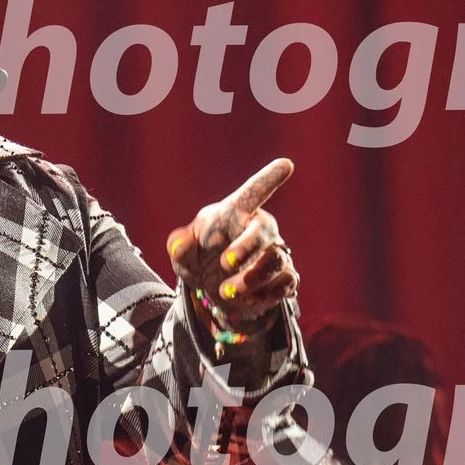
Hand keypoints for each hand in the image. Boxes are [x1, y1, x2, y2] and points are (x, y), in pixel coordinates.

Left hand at [166, 158, 298, 329]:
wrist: (215, 291)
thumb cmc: (202, 259)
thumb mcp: (184, 254)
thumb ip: (179, 246)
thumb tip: (179, 245)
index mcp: (237, 213)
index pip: (254, 192)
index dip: (269, 178)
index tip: (285, 164)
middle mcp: (260, 229)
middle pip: (264, 231)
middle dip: (246, 249)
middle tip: (225, 265)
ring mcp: (276, 253)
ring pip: (276, 260)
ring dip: (251, 279)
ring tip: (227, 291)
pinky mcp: (284, 277)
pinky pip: (285, 283)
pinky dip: (265, 295)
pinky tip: (246, 299)